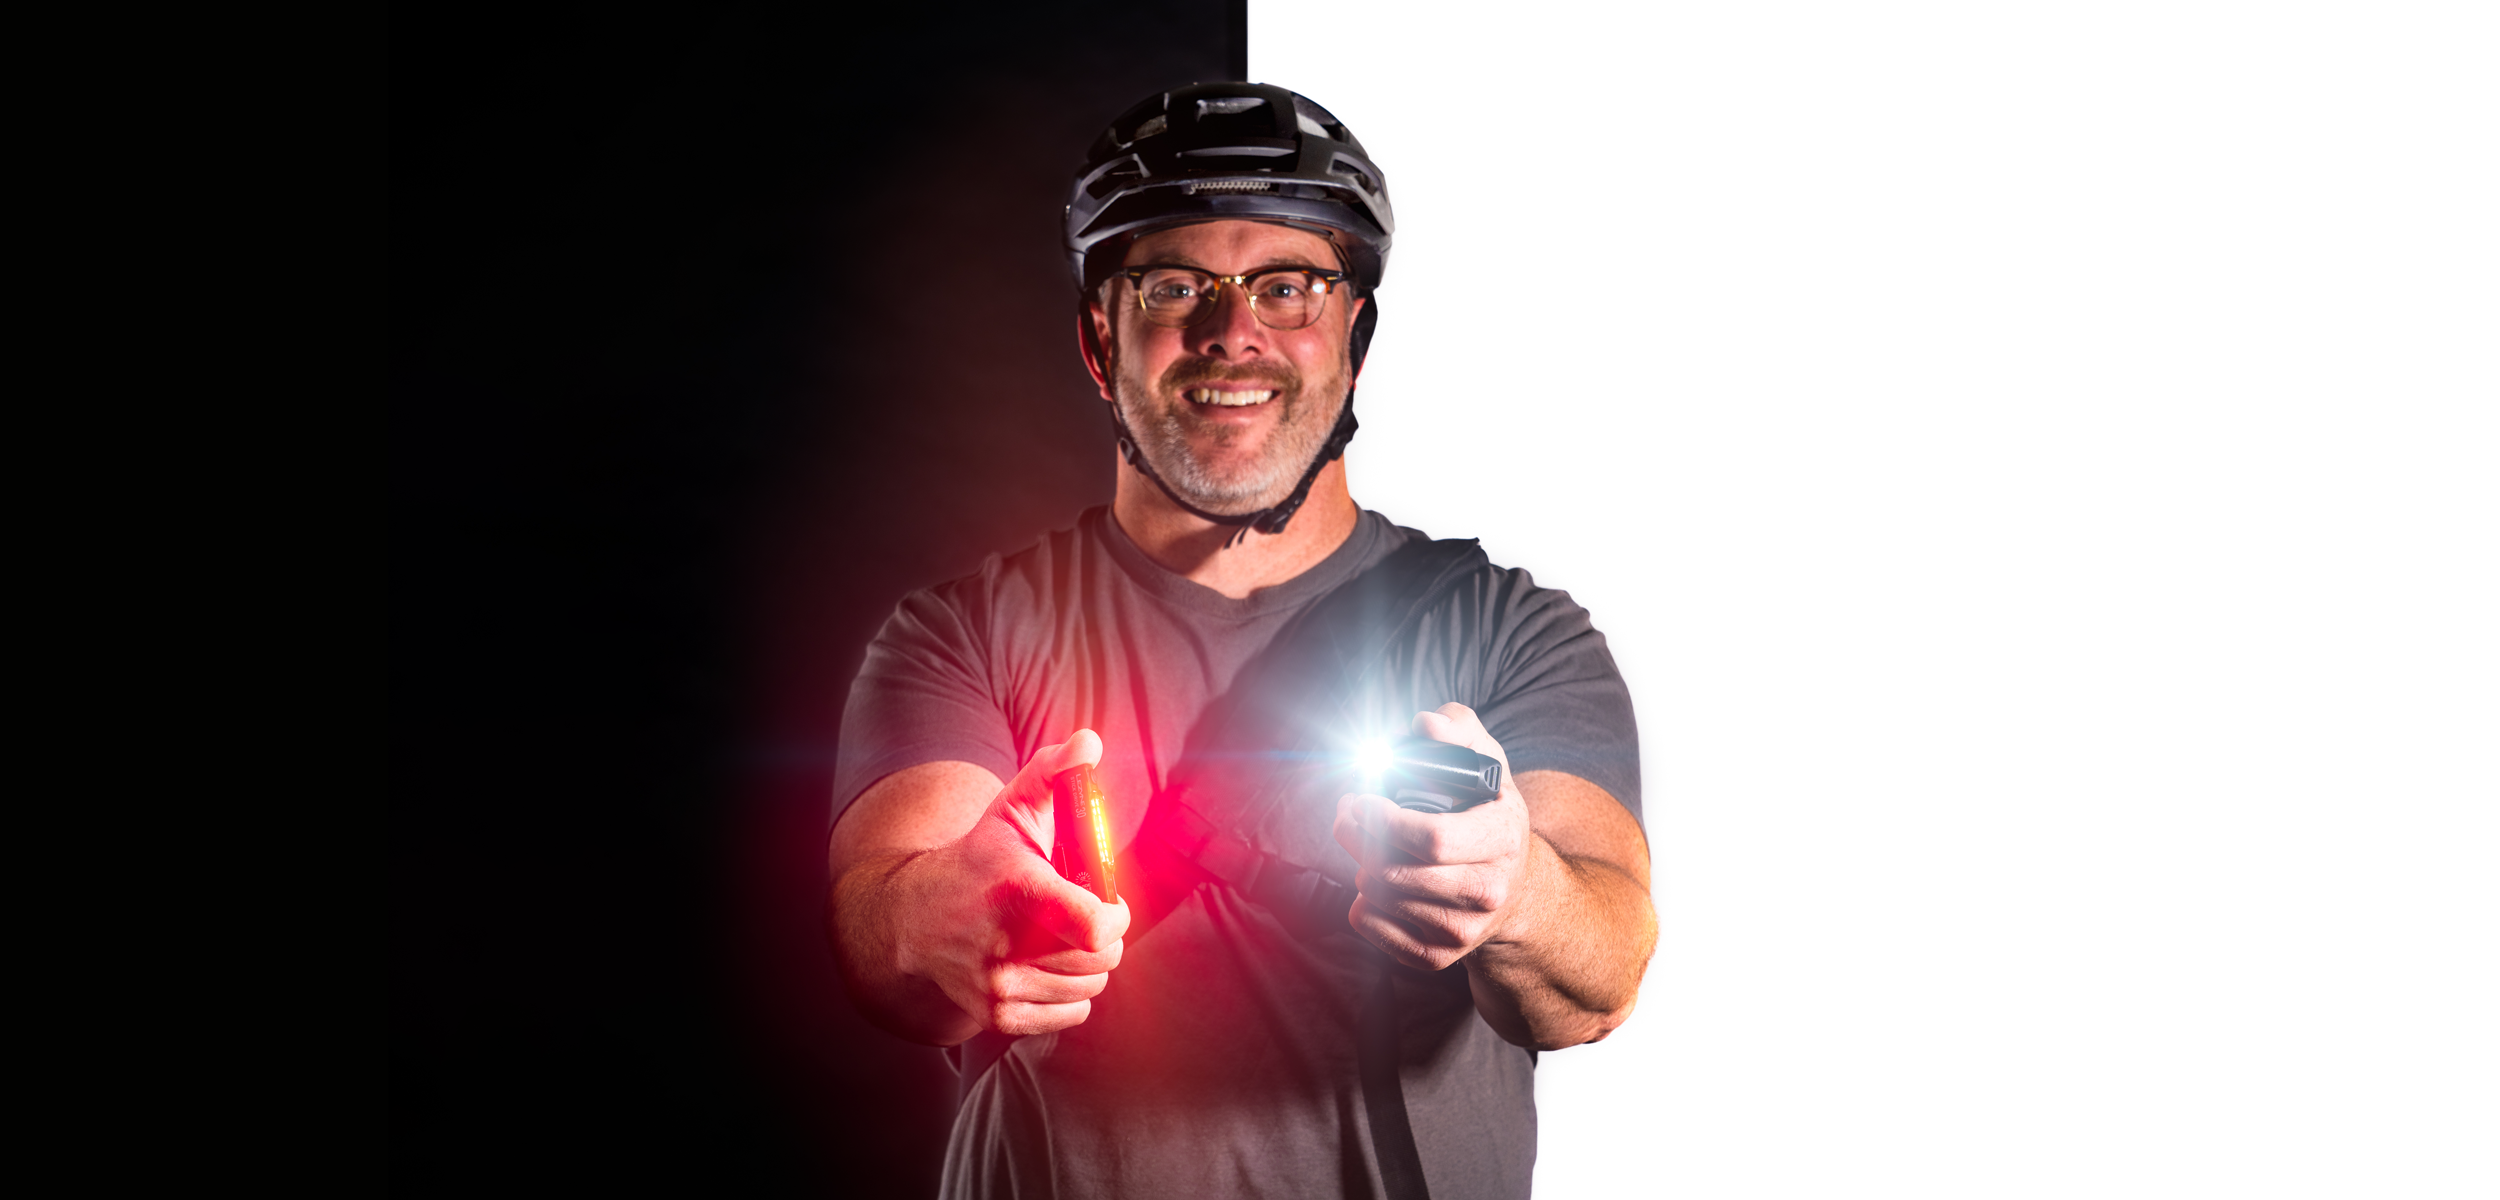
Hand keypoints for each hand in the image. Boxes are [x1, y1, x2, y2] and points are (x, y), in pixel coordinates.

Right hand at [891, 730, 1131, 1035]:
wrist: (913, 923)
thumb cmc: (979, 862)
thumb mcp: (1010, 810)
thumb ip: (1054, 772)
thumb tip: (1090, 741)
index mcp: (1017, 889)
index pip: (1094, 926)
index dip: (1115, 916)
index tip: (1105, 901)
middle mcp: (1004, 945)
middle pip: (1102, 957)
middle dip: (1103, 936)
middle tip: (1082, 916)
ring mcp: (999, 986)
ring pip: (1090, 986)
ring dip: (1087, 963)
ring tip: (1061, 939)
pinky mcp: (998, 1017)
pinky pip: (1072, 1013)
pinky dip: (1071, 993)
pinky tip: (1046, 967)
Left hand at [1332, 704, 1534, 969]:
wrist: (1515, 887)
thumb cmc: (1488, 814)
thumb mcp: (1486, 765)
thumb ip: (1458, 731)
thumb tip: (1425, 724)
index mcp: (1502, 838)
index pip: (1432, 838)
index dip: (1385, 820)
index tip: (1361, 800)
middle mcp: (1489, 890)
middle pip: (1397, 872)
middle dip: (1358, 838)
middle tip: (1346, 815)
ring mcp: (1465, 929)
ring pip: (1381, 899)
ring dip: (1360, 866)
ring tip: (1365, 845)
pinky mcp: (1440, 956)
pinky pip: (1376, 929)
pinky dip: (1362, 905)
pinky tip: (1374, 885)